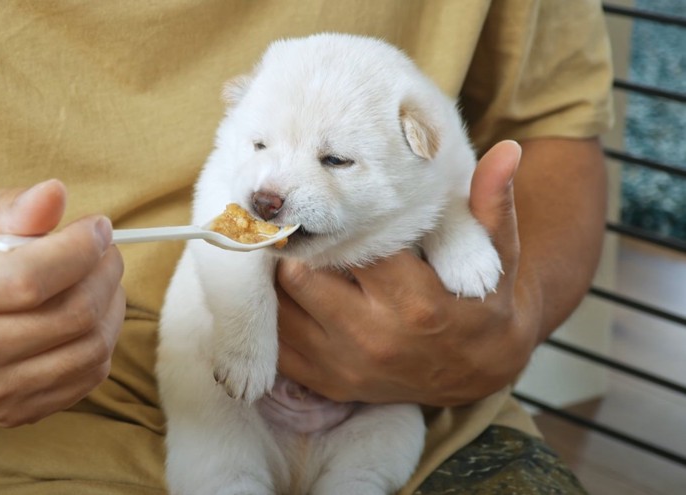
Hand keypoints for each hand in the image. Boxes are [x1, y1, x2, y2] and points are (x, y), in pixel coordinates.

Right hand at [0, 179, 124, 426]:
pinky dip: (103, 339)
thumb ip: (12, 211)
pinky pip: (88, 376)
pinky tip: (91, 313)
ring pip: (90, 349)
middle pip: (72, 316)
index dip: (79, 247)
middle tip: (107, 250)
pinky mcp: (17, 409)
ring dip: (113, 305)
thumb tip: (54, 193)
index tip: (98, 227)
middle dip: (106, 272)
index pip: (30, 280)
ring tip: (102, 277)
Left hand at [276, 141, 537, 405]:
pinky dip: (277, 312)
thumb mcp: (498, 256)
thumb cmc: (484, 303)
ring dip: (280, 276)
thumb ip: (493, 205)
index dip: (339, 218)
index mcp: (415, 302)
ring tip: (292, 250)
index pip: (354, 246)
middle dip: (299, 245)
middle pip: (302, 274)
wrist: (479, 370)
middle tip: (302, 222)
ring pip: (280, 306)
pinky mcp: (328, 385)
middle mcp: (374, 338)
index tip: (336, 200)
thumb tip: (505, 151)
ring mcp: (345, 366)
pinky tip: (292, 290)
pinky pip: (278, 344)